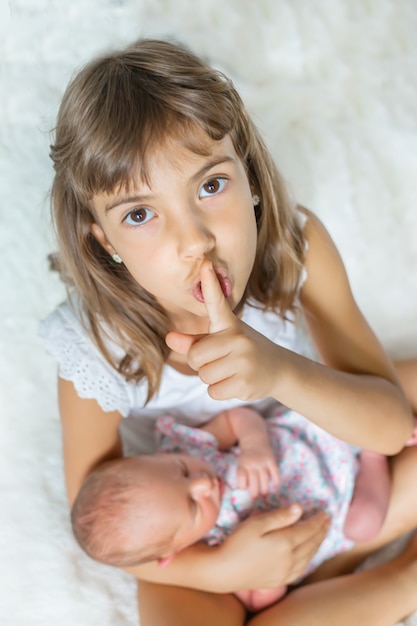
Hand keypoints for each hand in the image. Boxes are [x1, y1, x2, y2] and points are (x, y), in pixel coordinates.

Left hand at [166, 261, 281, 401]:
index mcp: (229, 325)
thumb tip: (169, 339)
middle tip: (220, 360)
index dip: (210, 284)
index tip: (206, 264)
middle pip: (195, 356)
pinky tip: (236, 382)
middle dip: (200, 364)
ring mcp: (244, 361)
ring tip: (230, 371)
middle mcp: (238, 338)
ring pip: (204, 376)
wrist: (278, 369)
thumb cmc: (241, 351)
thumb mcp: (220, 341)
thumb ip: (193, 341)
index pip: (217, 303)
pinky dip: (219, 391)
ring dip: (211, 379)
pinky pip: (213, 391)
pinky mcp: (246, 382)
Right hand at [216, 505, 329, 592]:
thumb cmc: (237, 543)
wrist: (224, 571)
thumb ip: (279, 517)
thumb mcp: (256, 524)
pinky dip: (309, 558)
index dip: (318, 521)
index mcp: (285, 543)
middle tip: (328, 521)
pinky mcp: (280, 581)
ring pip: (309, 557)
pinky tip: (308, 554)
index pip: (308, 530)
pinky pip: (301, 569)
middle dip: (321, 531)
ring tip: (322, 534)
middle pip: (311, 543)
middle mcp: (290, 560)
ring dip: (318, 544)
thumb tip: (299, 509)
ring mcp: (286, 573)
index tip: (325, 512)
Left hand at [237, 446, 279, 496]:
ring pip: (264, 478)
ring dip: (265, 488)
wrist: (254, 439)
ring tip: (264, 495)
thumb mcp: (240, 463)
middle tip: (255, 498)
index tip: (244, 490)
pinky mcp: (271, 460)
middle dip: (254, 491)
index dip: (242, 485)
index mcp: (243, 464)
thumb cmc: (246, 456)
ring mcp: (263, 462)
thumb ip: (242, 475)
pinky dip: (276, 480)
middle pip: (253, 480)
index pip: (241, 477)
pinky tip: (275, 487)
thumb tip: (246, 491)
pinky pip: (275, 471)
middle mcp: (252, 463)